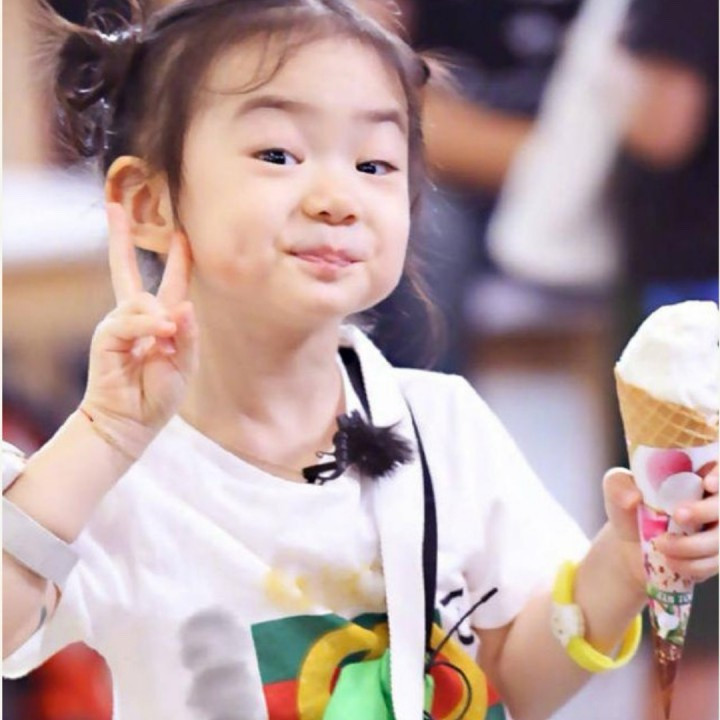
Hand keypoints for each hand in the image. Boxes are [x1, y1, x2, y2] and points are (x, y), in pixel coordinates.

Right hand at [81, 203, 197, 455]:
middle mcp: (137, 316)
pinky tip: (161, 337)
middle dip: (120, 238)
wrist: (131, 422)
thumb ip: (187, 335)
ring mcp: (119, 323)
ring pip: (142, 299)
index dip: (177, 258)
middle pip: (126, 269)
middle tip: (114, 208)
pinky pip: (130, 319)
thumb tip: (184, 306)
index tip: (180, 233)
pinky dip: (148, 326)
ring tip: (166, 345)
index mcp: (161, 320)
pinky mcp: (107, 335)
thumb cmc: (158, 394)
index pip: (171, 282)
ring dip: (160, 321)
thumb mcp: (185, 364)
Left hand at [603, 464, 718, 586]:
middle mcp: (710, 499)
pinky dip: (692, 564)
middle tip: (678, 515)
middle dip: (705, 510)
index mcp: (691, 474)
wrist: (626, 543)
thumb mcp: (616, 488)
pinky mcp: (714, 555)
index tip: (708, 483)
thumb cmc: (627, 506)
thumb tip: (633, 498)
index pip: (719, 466)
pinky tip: (670, 561)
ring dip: (692, 545)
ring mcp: (716, 529)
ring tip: (660, 544)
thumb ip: (618, 484)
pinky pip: (715, 562)